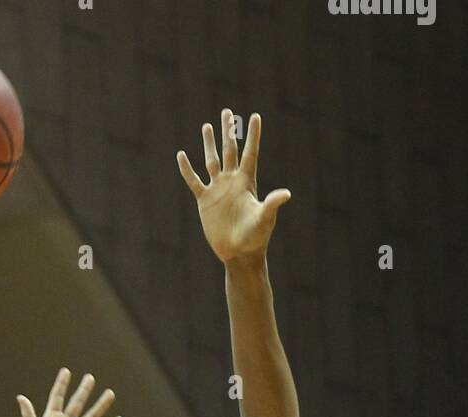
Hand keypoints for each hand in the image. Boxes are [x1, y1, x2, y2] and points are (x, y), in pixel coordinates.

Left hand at [17, 369, 124, 416]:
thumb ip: (29, 415)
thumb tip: (20, 397)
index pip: (57, 397)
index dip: (61, 385)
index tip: (66, 371)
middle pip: (77, 403)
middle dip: (83, 390)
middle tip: (90, 377)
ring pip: (91, 415)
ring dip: (101, 405)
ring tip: (110, 393)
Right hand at [177, 110, 290, 264]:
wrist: (238, 253)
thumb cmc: (256, 237)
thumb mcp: (265, 219)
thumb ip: (272, 204)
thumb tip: (286, 194)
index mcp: (247, 182)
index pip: (250, 153)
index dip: (253, 135)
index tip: (255, 116)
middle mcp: (232, 181)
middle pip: (230, 150)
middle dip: (228, 132)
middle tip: (227, 112)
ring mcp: (218, 189)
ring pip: (212, 161)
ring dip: (209, 144)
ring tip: (206, 126)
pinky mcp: (205, 200)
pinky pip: (194, 181)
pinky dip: (187, 169)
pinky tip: (182, 155)